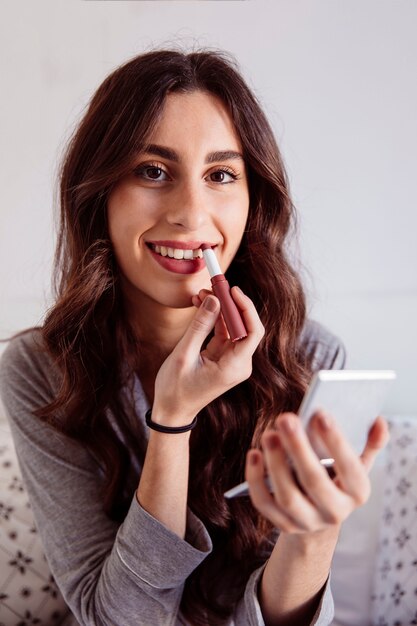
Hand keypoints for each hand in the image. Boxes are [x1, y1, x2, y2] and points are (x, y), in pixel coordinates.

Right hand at [152, 287, 263, 426]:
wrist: (172, 412)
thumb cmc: (175, 389)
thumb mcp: (184, 355)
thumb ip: (200, 326)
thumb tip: (214, 300)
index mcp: (234, 367)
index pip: (252, 331)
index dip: (245, 307)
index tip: (231, 290)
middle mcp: (239, 364)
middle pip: (245, 326)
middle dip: (230, 304)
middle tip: (213, 286)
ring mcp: (233, 361)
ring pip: (233, 327)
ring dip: (220, 309)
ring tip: (201, 294)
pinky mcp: (224, 358)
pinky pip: (224, 333)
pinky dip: (214, 319)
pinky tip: (201, 305)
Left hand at [245, 411, 388, 532]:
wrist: (320, 515)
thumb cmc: (338, 477)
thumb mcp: (357, 463)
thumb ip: (370, 443)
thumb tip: (379, 421)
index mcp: (358, 492)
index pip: (351, 469)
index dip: (336, 442)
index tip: (321, 414)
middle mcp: (335, 512)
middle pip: (315, 482)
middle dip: (299, 449)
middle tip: (286, 418)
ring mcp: (307, 521)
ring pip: (288, 496)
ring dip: (275, 464)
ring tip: (269, 435)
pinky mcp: (283, 525)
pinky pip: (265, 504)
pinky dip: (256, 480)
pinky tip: (254, 454)